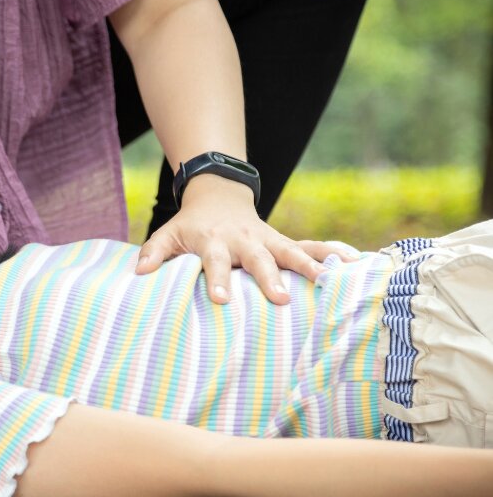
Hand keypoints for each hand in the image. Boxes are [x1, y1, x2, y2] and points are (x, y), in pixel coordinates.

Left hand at [134, 174, 355, 303]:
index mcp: (214, 240)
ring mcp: (267, 239)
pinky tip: (356, 261)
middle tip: (280, 298)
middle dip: (269, 277)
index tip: (219, 299)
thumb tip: (140, 272)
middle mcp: (243, 240)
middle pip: (258, 258)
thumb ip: (154, 252)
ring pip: (290, 250)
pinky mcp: (283, 241)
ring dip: (308, 264)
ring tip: (326, 280)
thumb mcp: (169, 234)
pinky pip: (311, 245)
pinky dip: (332, 251)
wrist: (217, 197)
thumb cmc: (190, 226)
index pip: (214, 261)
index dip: (216, 279)